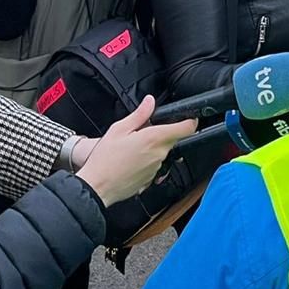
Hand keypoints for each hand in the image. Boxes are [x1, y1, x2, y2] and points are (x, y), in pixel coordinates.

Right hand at [74, 96, 196, 205]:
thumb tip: (150, 102)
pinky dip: (147, 160)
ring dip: (153, 147)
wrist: (97, 186)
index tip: (190, 117)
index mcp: (154, 138)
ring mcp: (157, 167)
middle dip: (161, 133)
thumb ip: (139, 115)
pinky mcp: (151, 178)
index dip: (190, 121)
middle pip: (171, 139)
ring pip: (162, 151)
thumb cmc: (105, 159)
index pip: (186, 129)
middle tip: (143, 131)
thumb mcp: (119, 129)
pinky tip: (131, 160)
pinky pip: (155, 164)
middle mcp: (159, 154)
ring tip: (133, 148)